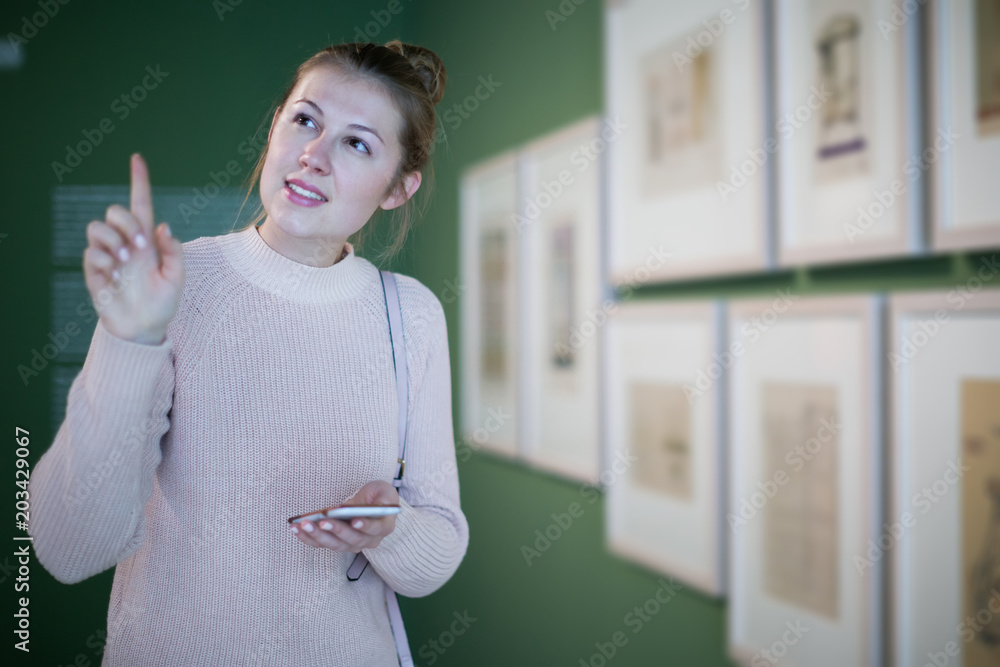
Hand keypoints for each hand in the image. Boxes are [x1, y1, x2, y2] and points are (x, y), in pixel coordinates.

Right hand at [83, 153, 184, 344]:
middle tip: (140, 247)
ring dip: (112, 240)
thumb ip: (174, 251)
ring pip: (96, 227)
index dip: (139, 181)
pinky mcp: (94, 272)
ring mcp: (108, 256)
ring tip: (125, 261)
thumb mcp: (177, 277)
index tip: (137, 159)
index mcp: (147, 240)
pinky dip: (102, 260)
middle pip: (114, 211)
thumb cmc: (163, 302)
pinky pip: (90, 253)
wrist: (145, 329)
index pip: (140, 204)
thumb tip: (162, 226)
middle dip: (125, 223)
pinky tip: (113, 275)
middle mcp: (125, 243)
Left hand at [290, 480, 399, 551]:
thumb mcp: (385, 491)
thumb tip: (366, 504)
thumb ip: (383, 496)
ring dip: (317, 535)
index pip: (375, 529)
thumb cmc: (379, 496)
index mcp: (384, 527)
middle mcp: (369, 540)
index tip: (354, 520)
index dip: (365, 526)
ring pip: (334, 544)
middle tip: (322, 520)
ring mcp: (352, 544)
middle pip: (352, 539)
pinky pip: (322, 543)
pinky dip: (308, 537)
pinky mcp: (337, 543)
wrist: (373, 505)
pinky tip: (296, 528)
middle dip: (336, 530)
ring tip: (303, 524)